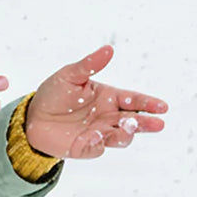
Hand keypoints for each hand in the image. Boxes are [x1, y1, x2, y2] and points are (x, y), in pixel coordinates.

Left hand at [23, 44, 167, 158]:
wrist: (33, 116)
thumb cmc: (55, 93)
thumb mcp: (71, 74)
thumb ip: (90, 64)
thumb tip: (109, 49)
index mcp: (109, 97)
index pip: (134, 101)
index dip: (149, 104)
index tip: (163, 107)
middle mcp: (109, 117)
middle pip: (134, 122)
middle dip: (147, 123)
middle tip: (158, 124)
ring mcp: (100, 134)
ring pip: (121, 137)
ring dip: (127, 133)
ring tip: (129, 126)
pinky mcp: (87, 147)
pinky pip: (98, 147)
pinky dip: (99, 142)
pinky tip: (94, 135)